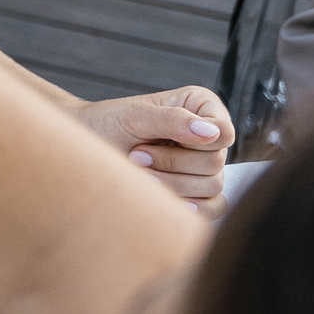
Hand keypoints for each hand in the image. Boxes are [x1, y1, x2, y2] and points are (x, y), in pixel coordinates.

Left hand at [74, 86, 234, 212]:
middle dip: (172, 163)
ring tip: (140, 171)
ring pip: (212, 186)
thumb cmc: (109, 123)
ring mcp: (206, 164)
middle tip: (137, 154)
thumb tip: (211, 132)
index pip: (224, 133)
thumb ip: (172, 120)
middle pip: (215, 163)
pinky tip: (167, 200)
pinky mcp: (200, 190)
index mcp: (201, 106)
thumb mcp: (135, 116)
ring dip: (171, 183)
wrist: (90, 144)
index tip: (157, 137)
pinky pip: (214, 207)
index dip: (195, 142)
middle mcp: (210, 135)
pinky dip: (192, 206)